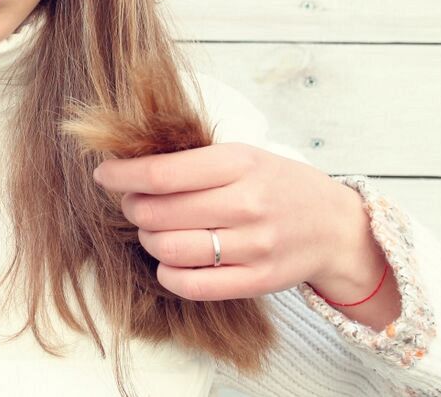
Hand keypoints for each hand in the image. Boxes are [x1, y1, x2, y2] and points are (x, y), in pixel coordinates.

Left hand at [92, 142, 357, 301]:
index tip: (104, 174)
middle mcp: (246, 204)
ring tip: (154, 229)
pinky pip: (192, 285)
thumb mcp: (243, 156)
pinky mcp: (257, 281)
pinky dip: (168, 274)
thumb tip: (131, 164)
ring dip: (148, 239)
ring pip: (169, 248)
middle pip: (158, 212)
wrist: (336, 226)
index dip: (122, 175)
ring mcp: (253, 246)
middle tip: (134, 203)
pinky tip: (169, 262)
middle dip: (133, 207)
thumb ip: (194, 160)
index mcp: (239, 163)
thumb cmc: (278, 185)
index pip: (161, 174)